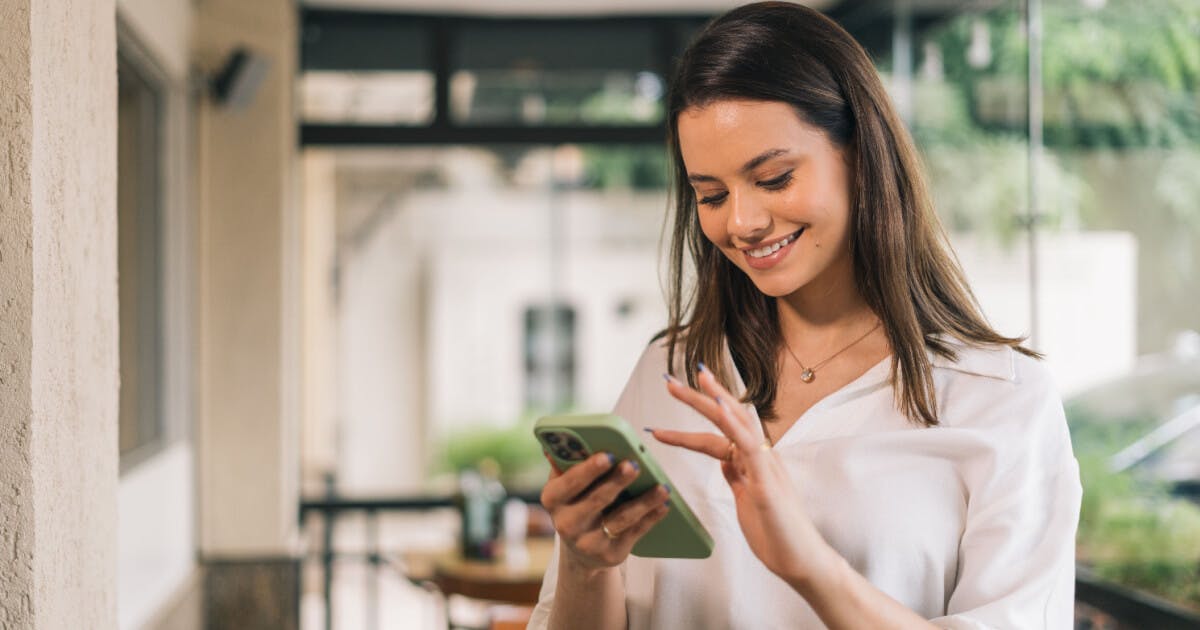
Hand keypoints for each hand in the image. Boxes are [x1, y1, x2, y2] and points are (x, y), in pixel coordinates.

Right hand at [540, 452, 670, 573]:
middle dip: (617, 481)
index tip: (608, 455)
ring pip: (620, 518)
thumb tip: (564, 436)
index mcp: (552, 499)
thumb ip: (567, 462)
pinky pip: (635, 533)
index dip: (589, 470)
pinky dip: (651, 518)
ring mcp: (588, 542)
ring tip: (662, 487)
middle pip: (596, 500)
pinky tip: (664, 505)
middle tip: (634, 465)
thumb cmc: (576, 503)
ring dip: (643, 502)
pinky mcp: (611, 554)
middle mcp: (566, 523)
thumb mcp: (565, 485)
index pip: (570, 483)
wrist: (580, 550)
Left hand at [652, 366, 833, 585]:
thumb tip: (724, 460)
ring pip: (738, 423)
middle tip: (670, 381)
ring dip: (715, 400)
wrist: (801, 561)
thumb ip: (737, 477)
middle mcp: (760, 456)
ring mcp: (765, 466)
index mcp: (752, 461)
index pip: (719, 430)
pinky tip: (720, 408)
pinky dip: (734, 424)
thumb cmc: (776, 533)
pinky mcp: (767, 481)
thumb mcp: (747, 500)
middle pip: (726, 418)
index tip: (674, 396)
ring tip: (695, 379)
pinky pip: (749, 446)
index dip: (696, 415)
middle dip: (698, 397)